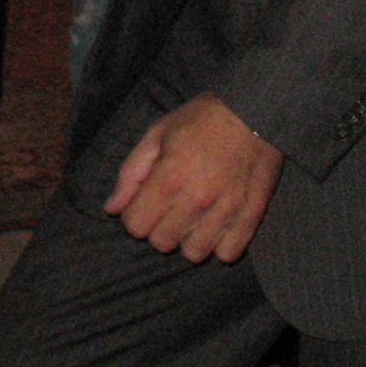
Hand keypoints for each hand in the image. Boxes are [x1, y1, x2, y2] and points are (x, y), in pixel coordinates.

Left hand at [104, 92, 282, 263]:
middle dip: (158, 227)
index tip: (144, 203)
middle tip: (169, 207)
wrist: (254, 112)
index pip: (136, 226)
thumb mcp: (157, 134)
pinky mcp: (251, 217)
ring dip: (188, 239)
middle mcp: (196, 200)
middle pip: (161, 243)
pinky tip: (216, 225)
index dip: (134, 215)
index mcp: (168, 177)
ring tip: (193, 217)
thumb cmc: (200, 120)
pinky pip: (227, 255)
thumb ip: (131, 173)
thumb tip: (111, 209)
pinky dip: (219, 245)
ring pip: (193, 254)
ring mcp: (225, 211)